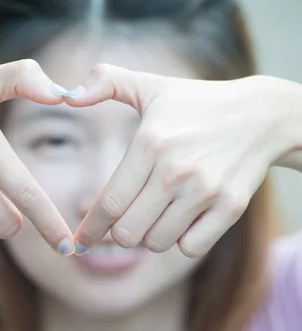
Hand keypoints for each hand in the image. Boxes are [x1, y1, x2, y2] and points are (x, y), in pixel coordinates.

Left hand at [65, 66, 281, 257]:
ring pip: (157, 243)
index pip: (109, 203)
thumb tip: (69, 96)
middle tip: (127, 219)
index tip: (79, 240)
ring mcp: (206, 190)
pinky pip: (191, 248)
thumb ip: (107, 82)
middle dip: (120, 232)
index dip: (90, 228)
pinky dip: (182, 241)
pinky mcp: (231, 207)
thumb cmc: (198, 104)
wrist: (262, 116)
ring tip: (159, 212)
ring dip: (152, 235)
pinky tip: (185, 219)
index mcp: (151, 143)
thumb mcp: (152, 87)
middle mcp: (176, 170)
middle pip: (128, 233)